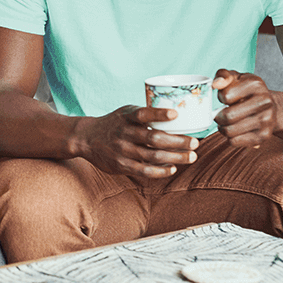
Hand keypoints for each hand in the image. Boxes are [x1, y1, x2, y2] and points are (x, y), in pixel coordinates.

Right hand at [72, 105, 200, 180]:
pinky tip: (173, 168)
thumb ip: (145, 114)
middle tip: (195, 143)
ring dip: (175, 157)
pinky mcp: (121, 165)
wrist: (87, 138)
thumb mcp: (125, 112)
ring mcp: (122, 150)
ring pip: (153, 156)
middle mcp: (124, 133)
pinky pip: (144, 171)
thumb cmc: (114, 123)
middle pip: (154, 138)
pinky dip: (161, 171)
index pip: (142, 114)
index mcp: (126, 117)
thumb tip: (178, 116)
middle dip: (178, 141)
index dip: (159, 114)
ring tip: (192, 156)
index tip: (176, 114)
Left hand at [213, 69, 279, 146]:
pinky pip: (235, 142)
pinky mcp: (264, 136)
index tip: (226, 98)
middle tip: (220, 114)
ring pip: (229, 131)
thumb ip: (223, 75)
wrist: (271, 107)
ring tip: (226, 123)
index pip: (225, 96)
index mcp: (256, 84)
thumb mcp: (236, 78)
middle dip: (218, 116)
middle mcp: (264, 102)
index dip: (221, 97)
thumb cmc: (247, 91)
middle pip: (227, 117)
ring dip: (222, 128)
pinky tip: (235, 131)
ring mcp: (266, 120)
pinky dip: (230, 138)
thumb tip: (216, 84)